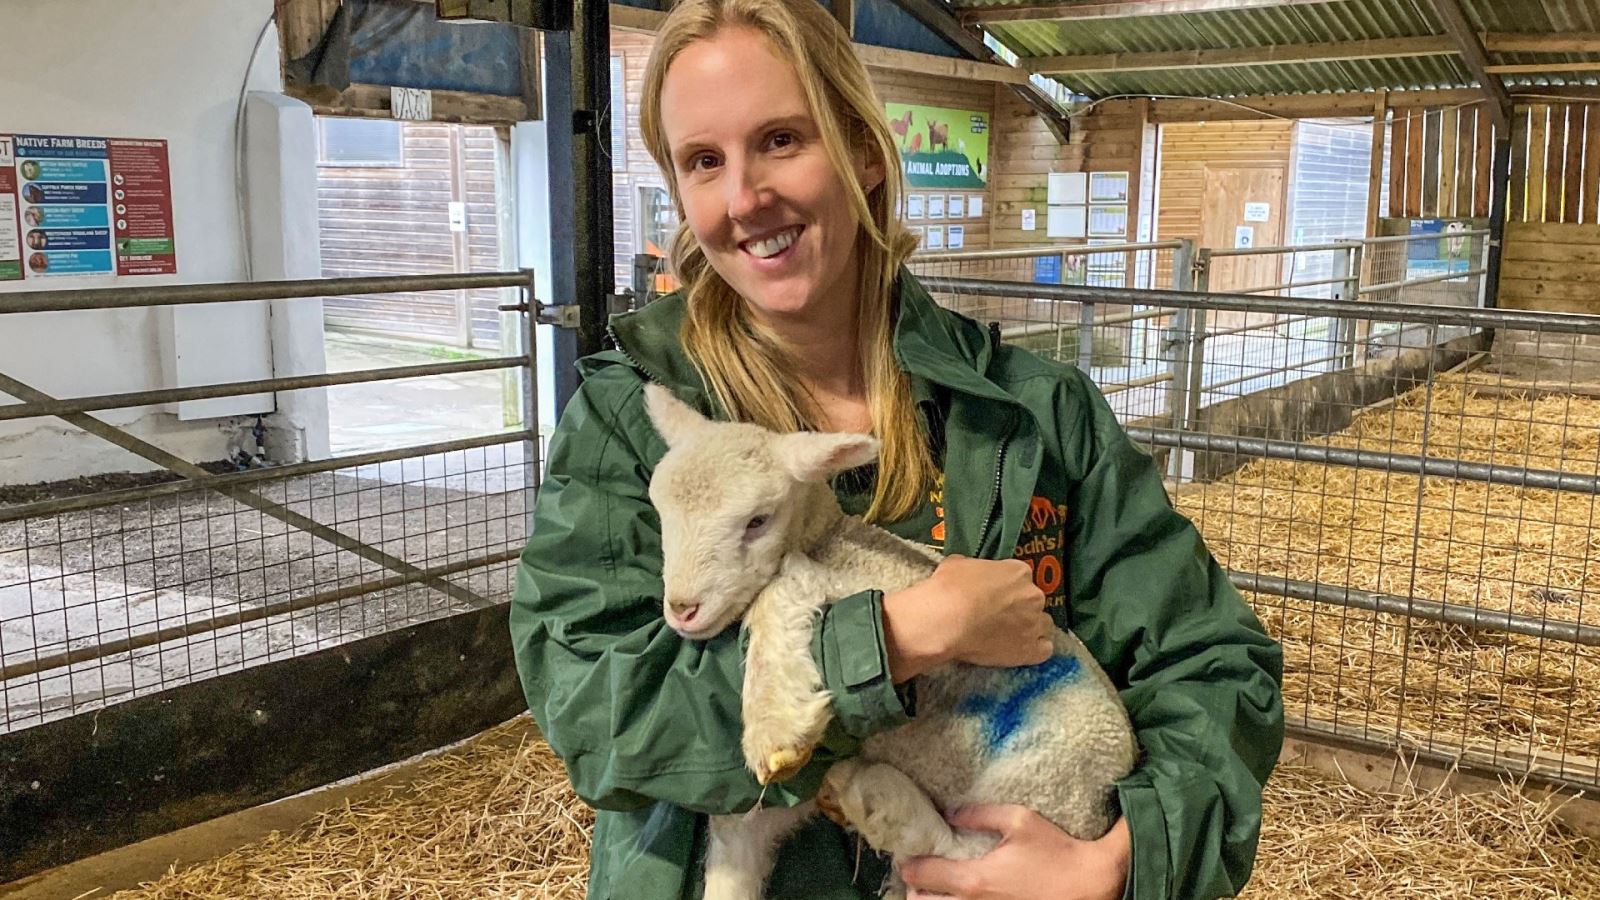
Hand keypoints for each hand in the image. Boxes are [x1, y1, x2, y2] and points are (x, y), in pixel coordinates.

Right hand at [883, 556, 1052, 681]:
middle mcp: (1033, 595)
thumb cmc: (949, 589)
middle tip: (995, 616)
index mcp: (1018, 571)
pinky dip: (1034, 650)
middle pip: (1033, 601)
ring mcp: (1035, 623)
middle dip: (1018, 608)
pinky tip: (1018, 651)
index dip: (1006, 588)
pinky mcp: (1032, 650)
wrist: (946, 621)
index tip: (993, 595)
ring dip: (1029, 629)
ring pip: (1042, 625)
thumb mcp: (956, 565)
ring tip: (1007, 636)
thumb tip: (968, 575)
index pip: (1020, 578)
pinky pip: (1044, 650)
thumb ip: (972, 568)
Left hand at [900, 808, 1129, 899]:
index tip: (905, 859)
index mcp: (975, 880)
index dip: (911, 866)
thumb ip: (979, 814)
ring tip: (932, 891)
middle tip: (916, 877)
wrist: (1091, 885)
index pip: (926, 876)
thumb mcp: (1018, 820)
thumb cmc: (1056, 852)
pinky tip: (960, 897)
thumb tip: (950, 813)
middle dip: (916, 892)